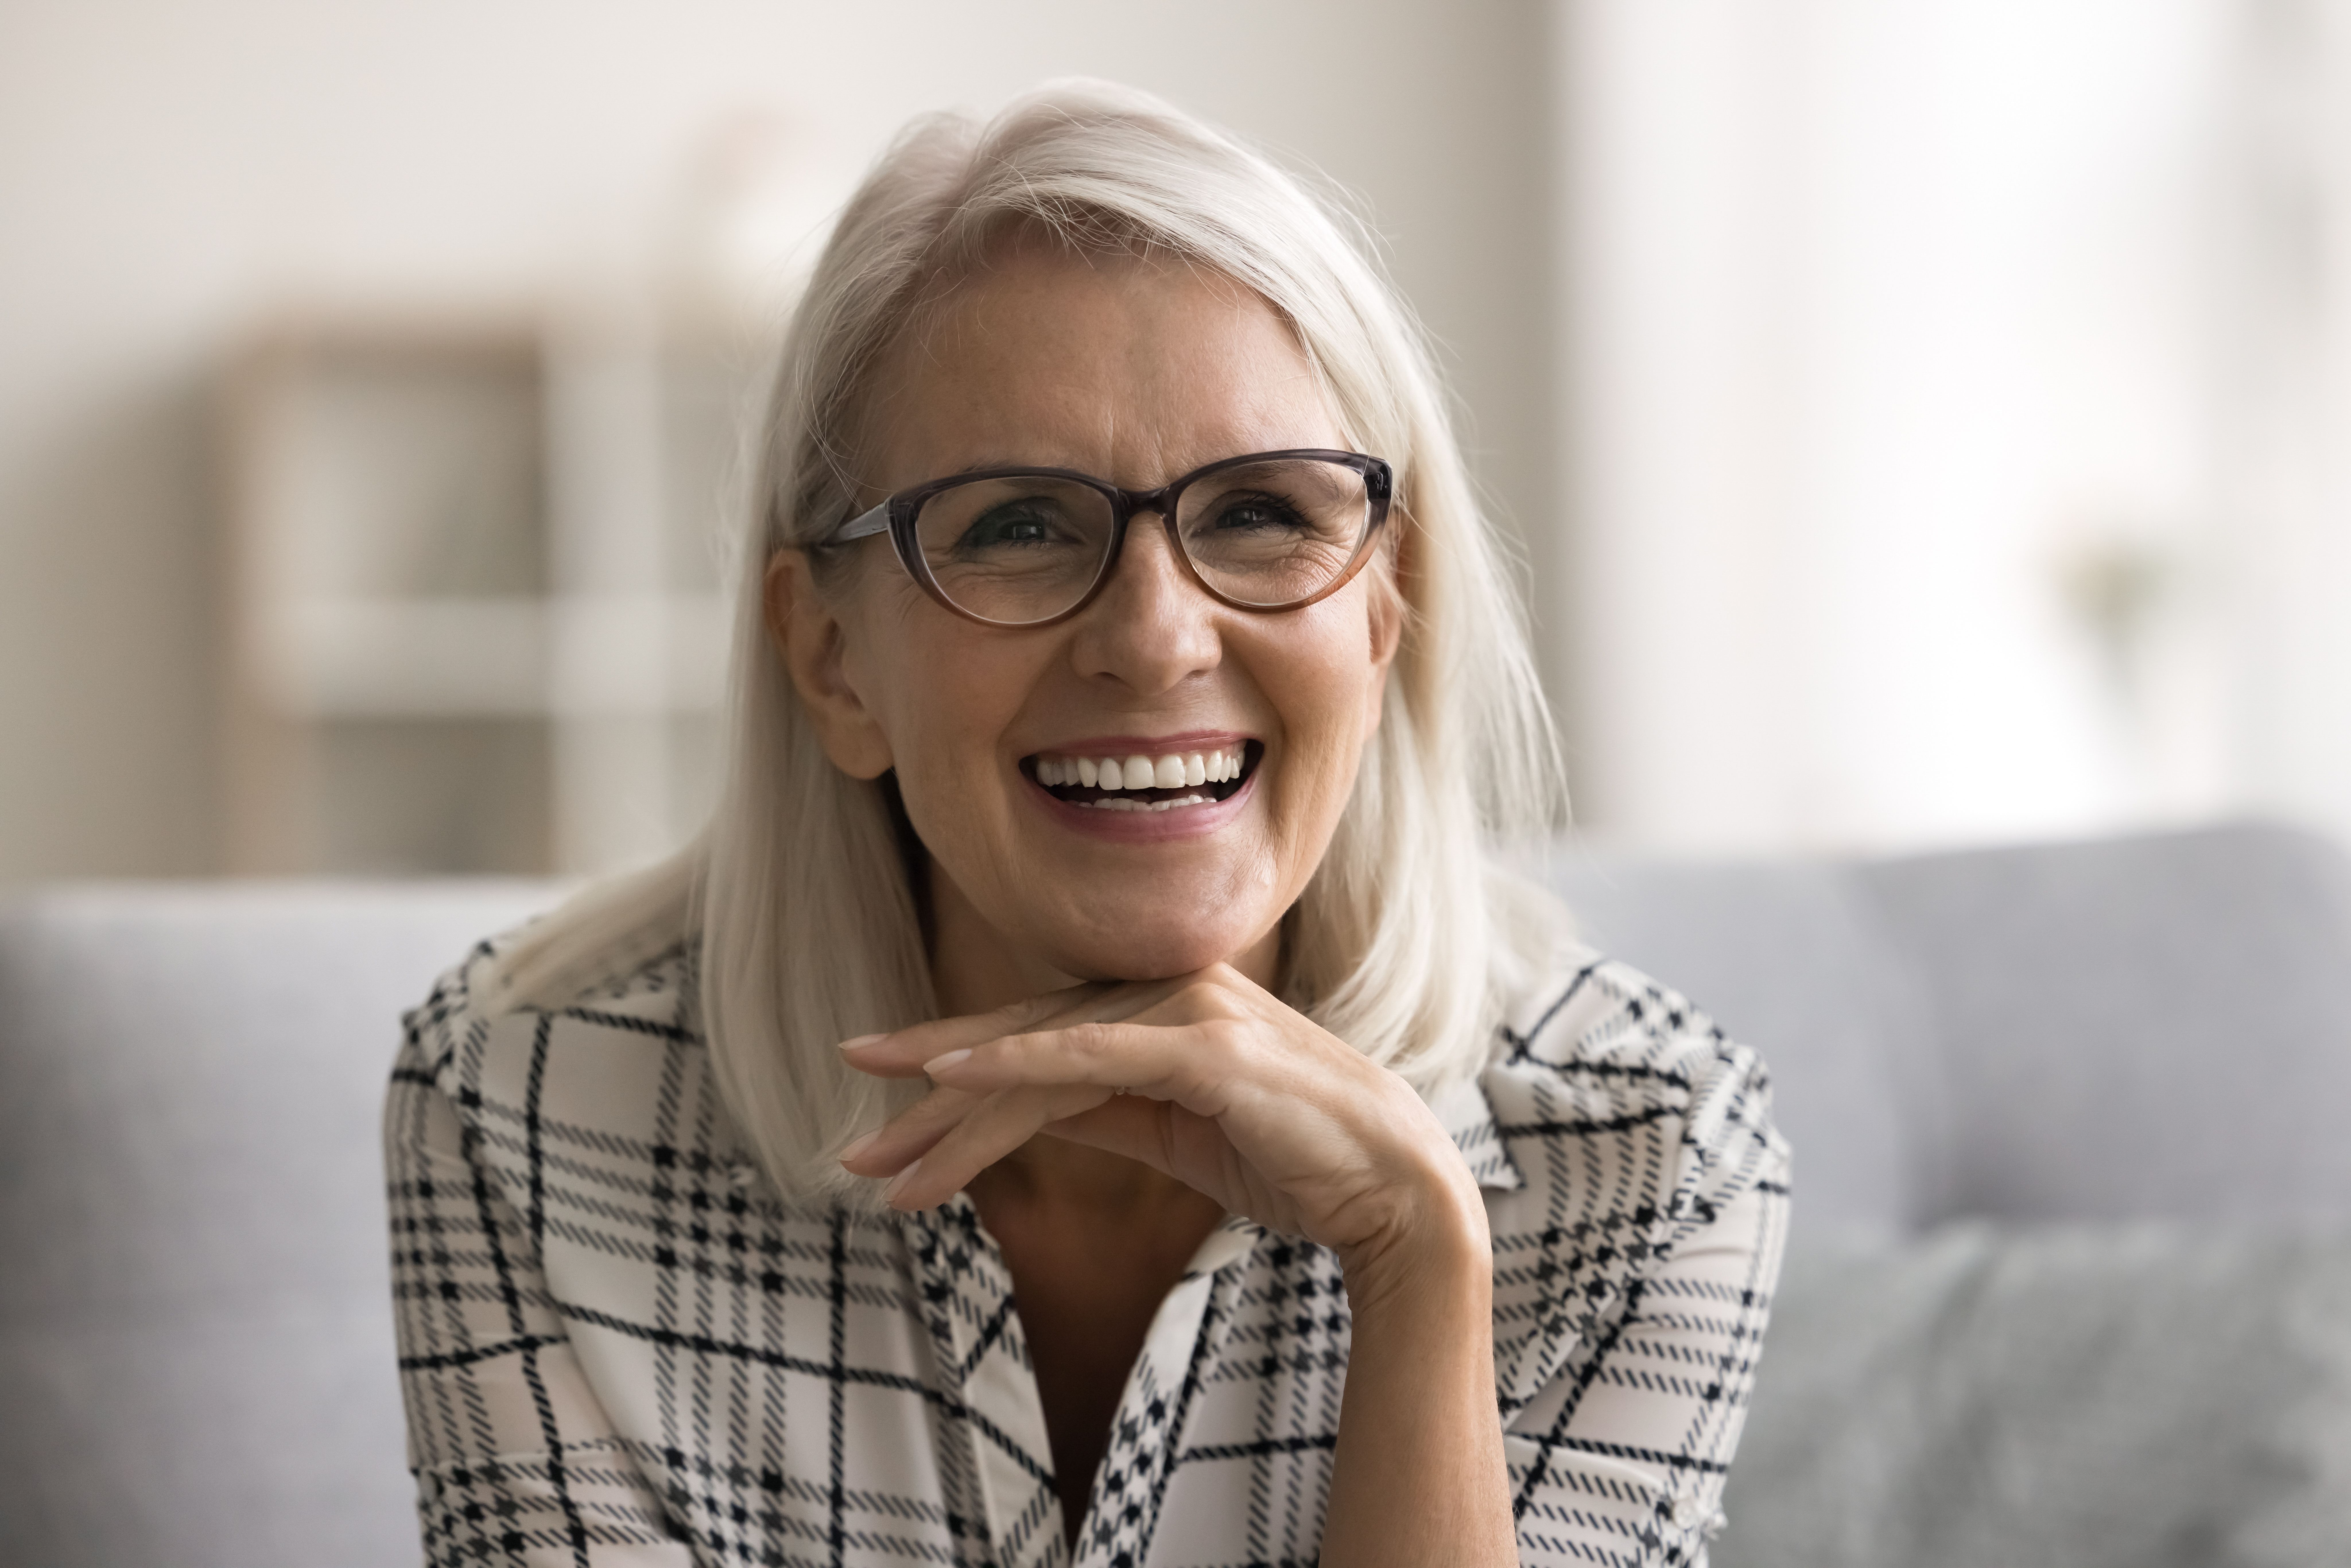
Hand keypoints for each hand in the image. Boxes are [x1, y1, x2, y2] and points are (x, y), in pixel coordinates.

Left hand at [836, 964, 1488, 1275]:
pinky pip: (1092, 1055)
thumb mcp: (1175, 1135)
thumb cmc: (1296, 1159)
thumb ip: (1105, 1110)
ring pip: (1043, 1059)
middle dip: (931, 1094)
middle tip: (854, 1142)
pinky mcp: (1207, 1049)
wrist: (1394, 1190)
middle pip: (1024, 1042)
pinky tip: (952, 1075)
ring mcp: (1190, 1013)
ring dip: (955, 1110)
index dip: (956, 1067)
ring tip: (882, 1157)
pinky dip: (1018, 1062)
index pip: (1039, 1039)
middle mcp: (1169, 994)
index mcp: (1163, 1011)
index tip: (882, 1102)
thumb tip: (1024, 1113)